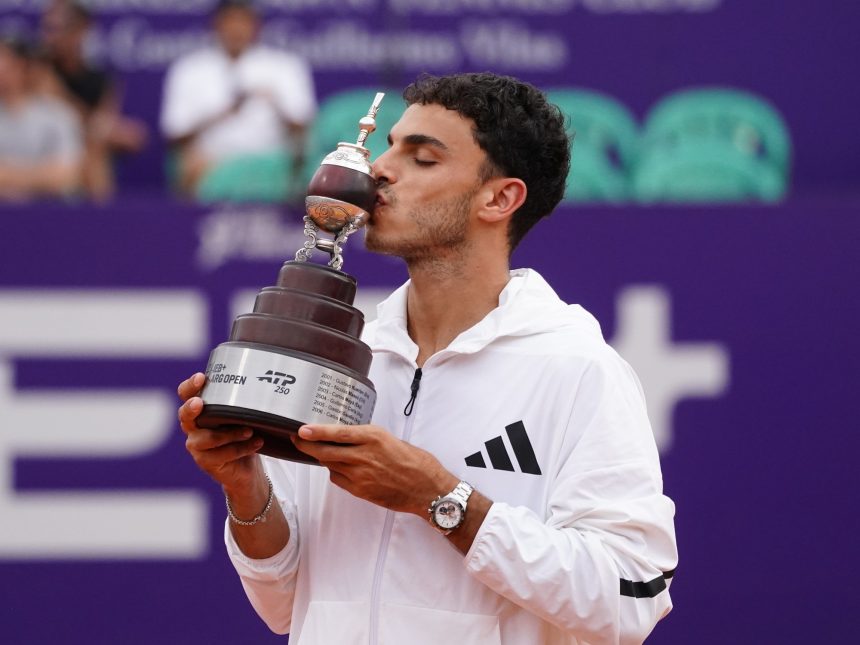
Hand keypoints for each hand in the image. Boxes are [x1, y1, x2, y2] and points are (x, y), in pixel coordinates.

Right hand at [177, 372, 265, 500]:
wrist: (245, 468)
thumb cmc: (243, 433)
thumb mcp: (243, 414)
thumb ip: (244, 401)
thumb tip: (266, 380)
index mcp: (199, 410)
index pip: (186, 394)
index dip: (190, 386)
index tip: (201, 377)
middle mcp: (193, 427)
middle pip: (184, 415)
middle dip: (191, 408)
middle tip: (200, 403)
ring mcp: (197, 446)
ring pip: (209, 437)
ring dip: (231, 433)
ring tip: (250, 430)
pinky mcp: (206, 462)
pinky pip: (222, 454)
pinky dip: (243, 448)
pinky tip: (257, 443)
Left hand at [290, 424, 458, 515]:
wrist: (428, 488)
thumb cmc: (415, 461)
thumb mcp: (392, 439)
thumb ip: (369, 439)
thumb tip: (349, 438)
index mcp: (373, 437)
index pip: (337, 433)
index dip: (316, 432)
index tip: (301, 429)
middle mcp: (364, 455)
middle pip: (325, 451)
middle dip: (306, 446)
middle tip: (297, 440)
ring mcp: (361, 475)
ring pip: (330, 465)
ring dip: (322, 458)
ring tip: (318, 452)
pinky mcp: (361, 490)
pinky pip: (339, 479)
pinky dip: (335, 472)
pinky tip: (340, 468)